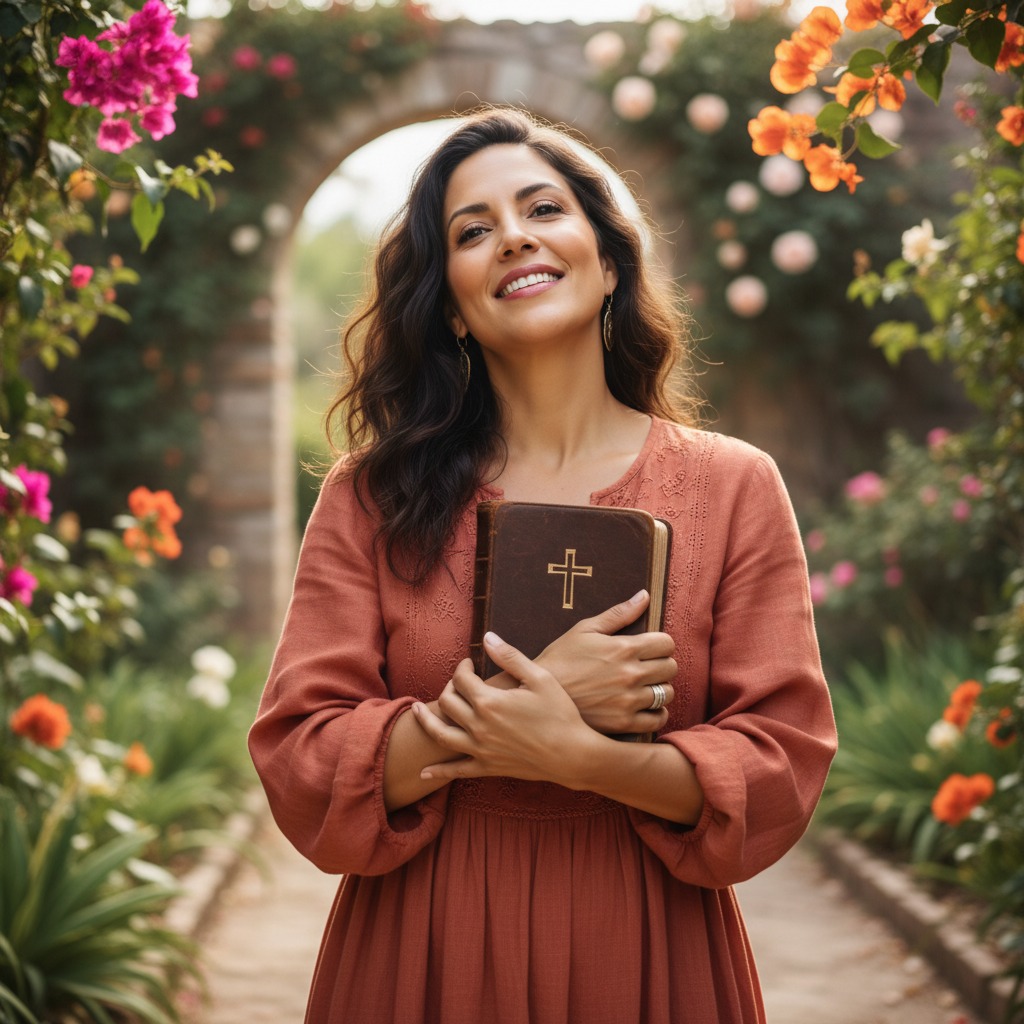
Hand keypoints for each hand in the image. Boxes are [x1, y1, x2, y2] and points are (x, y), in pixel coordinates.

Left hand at [412, 632, 596, 784]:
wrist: (573, 755)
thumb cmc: (560, 714)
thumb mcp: (539, 678)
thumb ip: (509, 657)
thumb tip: (486, 637)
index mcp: (490, 701)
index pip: (462, 678)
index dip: (463, 667)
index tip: (470, 664)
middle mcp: (479, 726)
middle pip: (448, 702)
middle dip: (449, 687)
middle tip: (458, 682)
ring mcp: (480, 749)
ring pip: (441, 734)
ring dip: (426, 721)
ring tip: (416, 711)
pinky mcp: (487, 767)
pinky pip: (456, 770)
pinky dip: (438, 771)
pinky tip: (423, 773)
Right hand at [534, 589, 677, 735]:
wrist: (538, 695)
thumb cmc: (560, 658)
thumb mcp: (585, 629)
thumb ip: (619, 614)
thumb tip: (644, 595)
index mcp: (624, 647)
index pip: (667, 643)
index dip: (660, 644)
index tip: (649, 648)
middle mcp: (631, 674)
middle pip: (671, 667)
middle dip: (662, 664)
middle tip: (647, 667)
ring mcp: (629, 700)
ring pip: (666, 693)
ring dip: (659, 689)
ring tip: (644, 687)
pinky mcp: (624, 723)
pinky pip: (658, 719)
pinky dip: (656, 713)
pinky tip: (644, 707)